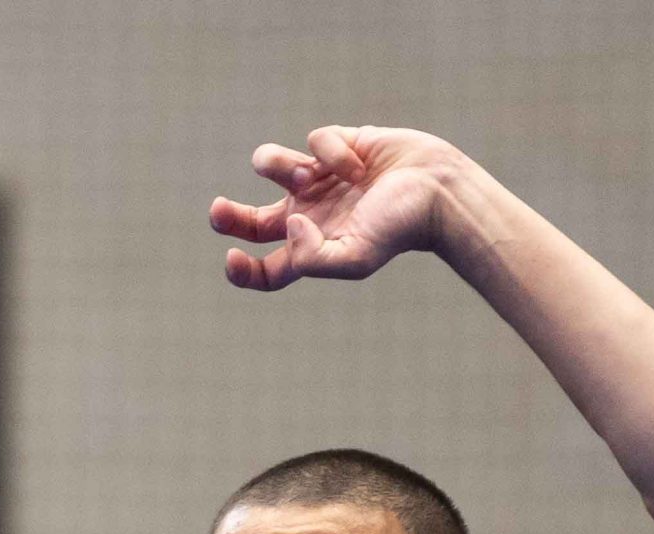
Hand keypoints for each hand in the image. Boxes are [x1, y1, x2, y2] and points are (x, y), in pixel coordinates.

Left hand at [209, 125, 465, 291]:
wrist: (437, 189)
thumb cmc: (399, 229)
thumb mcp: (356, 258)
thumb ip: (311, 257)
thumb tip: (287, 224)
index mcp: (312, 248)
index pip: (267, 268)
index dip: (243, 272)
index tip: (231, 259)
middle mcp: (310, 214)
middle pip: (252, 221)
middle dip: (228, 216)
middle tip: (216, 211)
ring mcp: (320, 178)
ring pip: (271, 165)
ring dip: (279, 166)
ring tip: (307, 175)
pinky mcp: (336, 145)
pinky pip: (313, 141)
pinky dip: (331, 152)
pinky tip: (358, 164)